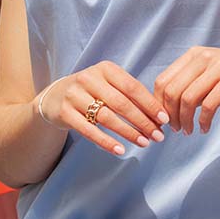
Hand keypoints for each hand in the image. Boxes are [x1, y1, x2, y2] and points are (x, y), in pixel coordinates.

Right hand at [40, 62, 169, 156]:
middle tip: (158, 136)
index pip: (132, 87)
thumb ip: (129, 95)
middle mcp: (89, 79)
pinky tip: (120, 150)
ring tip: (144, 143)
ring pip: (107, 117)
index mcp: (105, 69)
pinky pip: (89, 130)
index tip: (164, 119)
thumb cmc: (91, 91)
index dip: (150, 104)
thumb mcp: (108, 84)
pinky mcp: (65, 112)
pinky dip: (106, 141)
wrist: (55, 97)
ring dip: (128, 132)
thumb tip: (159, 115)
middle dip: (143, 121)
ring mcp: (75, 95)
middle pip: (121, 103)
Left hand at [153, 46, 219, 134]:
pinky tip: (205, 128)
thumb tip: (167, 109)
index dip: (158, 104)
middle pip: (172, 90)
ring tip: (188, 131)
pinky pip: (209, 105)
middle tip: (175, 129)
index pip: (163, 80)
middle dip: (170, 115)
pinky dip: (203, 121)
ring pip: (188, 98)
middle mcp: (203, 57)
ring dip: (184, 120)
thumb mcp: (210, 76)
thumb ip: (191, 86)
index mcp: (193, 55)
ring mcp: (218, 67)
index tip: (163, 120)